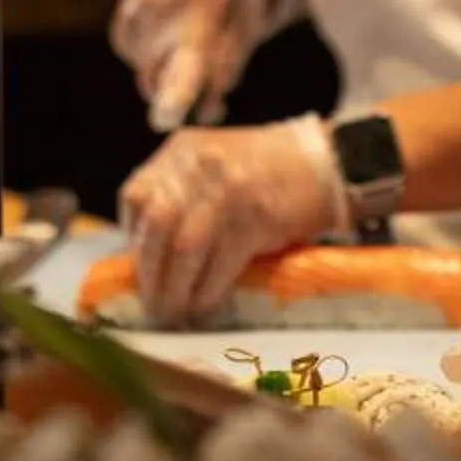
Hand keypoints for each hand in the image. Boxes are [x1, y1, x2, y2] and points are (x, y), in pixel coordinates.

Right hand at [111, 0, 274, 129]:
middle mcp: (154, 7)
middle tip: (216, 104)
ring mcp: (131, 18)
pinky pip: (147, 71)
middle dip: (187, 97)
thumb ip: (231, 59)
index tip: (165, 118)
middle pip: (165, 77)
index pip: (187, 53)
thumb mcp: (250, 8)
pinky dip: (166, 67)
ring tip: (204, 44)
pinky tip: (179, 34)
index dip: (178, 90)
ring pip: (155, 80)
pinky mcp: (121, 32)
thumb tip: (205, 109)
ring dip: (181, 80)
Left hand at [117, 117, 344, 322]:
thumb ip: (182, 192)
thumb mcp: (215, 163)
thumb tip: (149, 254)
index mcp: (183, 149)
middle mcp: (202, 163)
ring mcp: (230, 188)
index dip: (133, 238)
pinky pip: (220, 264)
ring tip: (175, 312)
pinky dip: (207, 292)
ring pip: (184, 248)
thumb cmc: (270, 170)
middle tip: (153, 302)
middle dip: (149, 272)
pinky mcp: (257, 216)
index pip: (137, 196)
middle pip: (157, 224)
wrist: (328, 164)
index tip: (141, 267)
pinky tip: (204, 305)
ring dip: (175, 289)